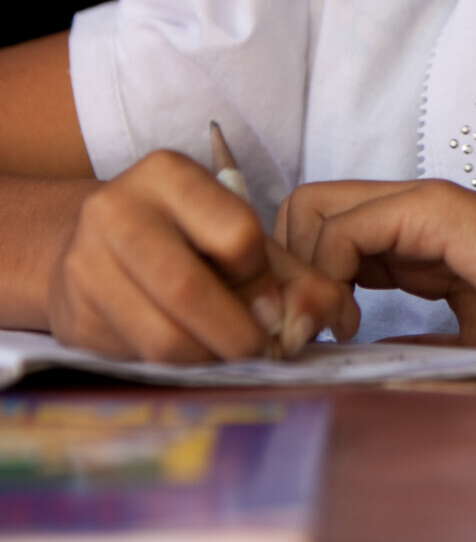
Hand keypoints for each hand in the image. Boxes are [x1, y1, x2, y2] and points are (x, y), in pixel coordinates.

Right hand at [47, 150, 357, 361]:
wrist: (93, 245)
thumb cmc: (185, 237)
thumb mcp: (238, 234)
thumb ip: (293, 272)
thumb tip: (335, 315)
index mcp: (168, 174)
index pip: (236, 233)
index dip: (264, 281)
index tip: (275, 306)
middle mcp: (116, 209)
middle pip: (188, 288)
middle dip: (238, 334)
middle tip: (261, 351)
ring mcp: (86, 262)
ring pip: (161, 336)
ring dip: (209, 359)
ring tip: (229, 355)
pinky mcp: (74, 314)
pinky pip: (138, 359)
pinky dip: (177, 367)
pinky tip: (192, 354)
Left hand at [276, 178, 475, 355]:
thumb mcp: (462, 344)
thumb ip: (409, 344)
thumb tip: (354, 367)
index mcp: (413, 238)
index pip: (320, 233)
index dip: (299, 284)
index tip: (308, 344)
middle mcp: (407, 210)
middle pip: (299, 210)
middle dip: (282, 272)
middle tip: (300, 336)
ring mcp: (419, 203)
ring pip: (308, 210)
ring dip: (298, 276)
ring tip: (324, 334)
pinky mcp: (432, 210)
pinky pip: (342, 229)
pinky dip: (324, 278)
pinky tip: (350, 324)